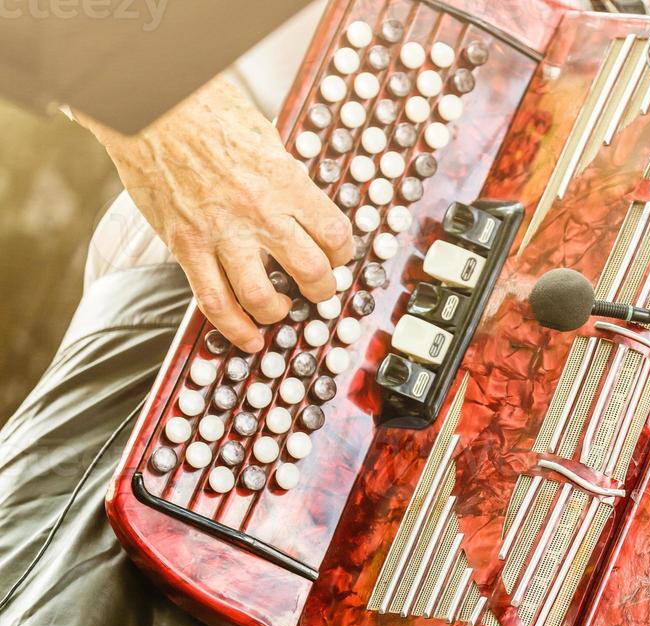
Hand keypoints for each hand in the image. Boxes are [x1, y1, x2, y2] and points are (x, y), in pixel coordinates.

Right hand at [76, 76, 353, 352]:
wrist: (149, 105)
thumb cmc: (205, 111)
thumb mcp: (264, 137)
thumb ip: (285, 177)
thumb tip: (302, 203)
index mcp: (286, 182)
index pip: (336, 235)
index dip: (343, 253)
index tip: (337, 256)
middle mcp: (259, 212)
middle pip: (312, 272)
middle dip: (321, 289)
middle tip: (316, 289)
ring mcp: (221, 233)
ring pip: (263, 297)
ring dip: (277, 311)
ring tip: (279, 308)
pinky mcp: (185, 245)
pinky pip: (214, 301)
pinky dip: (233, 328)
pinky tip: (246, 337)